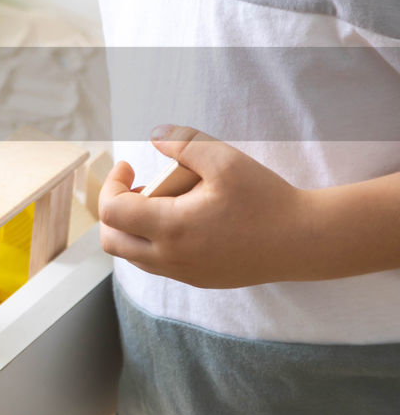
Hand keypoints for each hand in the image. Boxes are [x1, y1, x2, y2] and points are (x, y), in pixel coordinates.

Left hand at [98, 125, 312, 287]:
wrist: (305, 241)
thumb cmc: (266, 199)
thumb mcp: (225, 160)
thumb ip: (184, 143)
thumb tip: (153, 135)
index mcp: (171, 228)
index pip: (112, 212)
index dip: (110, 184)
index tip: (128, 167)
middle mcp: (171, 257)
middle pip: (111, 241)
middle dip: (113, 210)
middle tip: (137, 186)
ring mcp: (184, 273)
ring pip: (132, 256)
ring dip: (131, 228)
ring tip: (158, 200)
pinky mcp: (198, 279)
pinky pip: (156, 264)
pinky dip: (151, 242)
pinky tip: (176, 219)